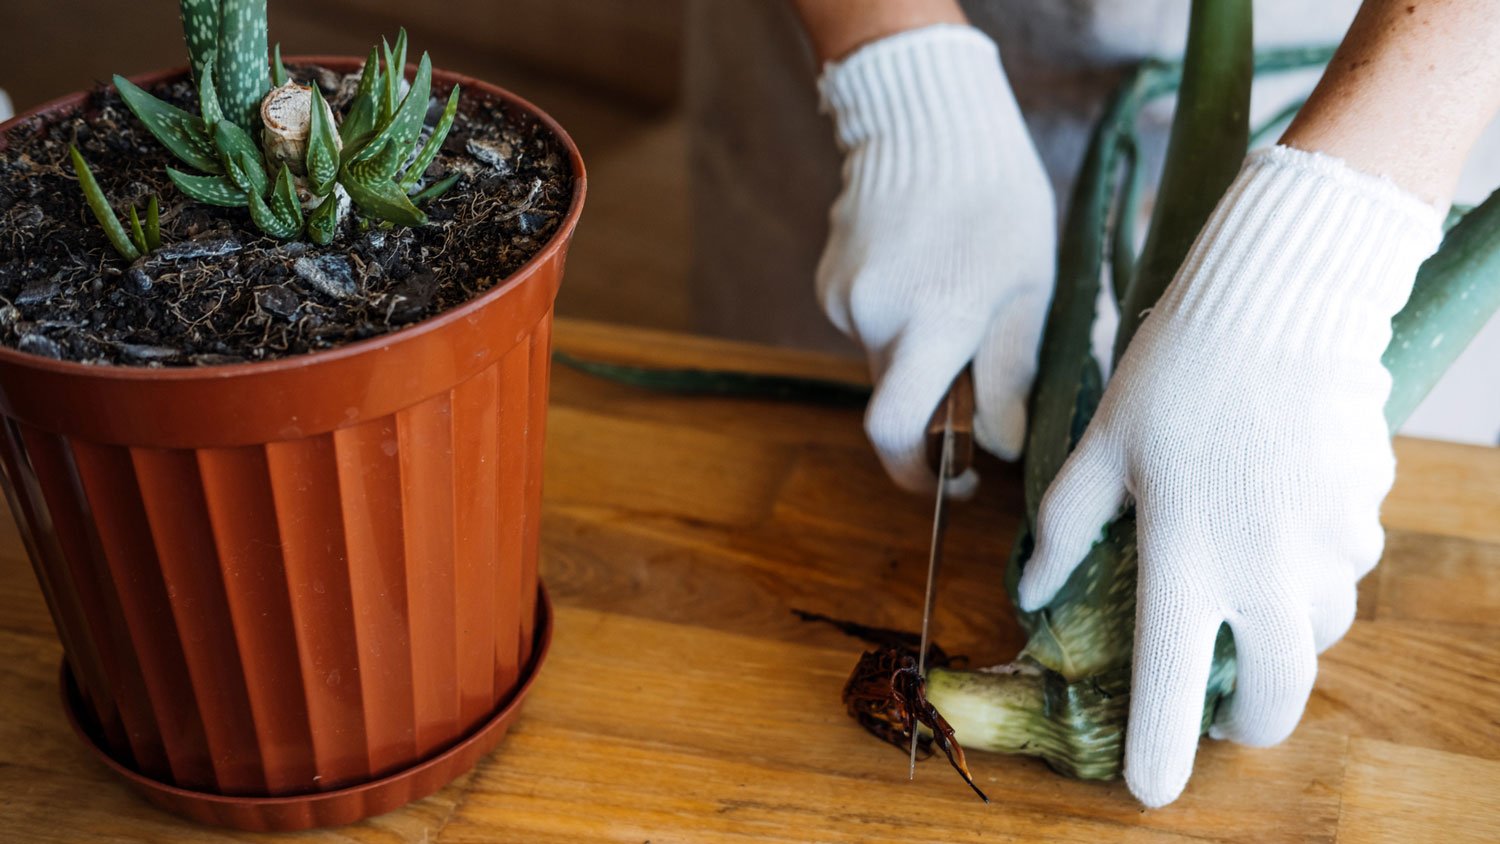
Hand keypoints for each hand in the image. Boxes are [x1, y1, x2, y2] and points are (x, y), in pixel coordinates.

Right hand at [816, 24, 1054, 492]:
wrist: (927, 121)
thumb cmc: (997, 199)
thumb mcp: (1030, 283)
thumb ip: (1013, 370)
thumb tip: (1002, 445)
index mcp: (933, 320)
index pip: (896, 429)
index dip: (917, 472)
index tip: (953, 480)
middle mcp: (876, 316)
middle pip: (896, 396)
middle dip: (934, 397)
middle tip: (976, 360)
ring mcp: (844, 299)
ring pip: (884, 360)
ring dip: (918, 350)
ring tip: (952, 289)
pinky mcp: (829, 283)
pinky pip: (868, 327)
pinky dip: (897, 319)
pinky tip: (921, 271)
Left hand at [1017, 146, 1441, 806]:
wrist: (1278, 300)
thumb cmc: (1172, 371)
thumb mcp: (1100, 447)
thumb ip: (1066, 527)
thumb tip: (1031, 588)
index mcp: (1186, 553)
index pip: (1172, 677)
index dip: (1162, 746)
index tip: (1150, 792)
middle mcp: (1266, 564)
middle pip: (1279, 689)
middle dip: (1250, 719)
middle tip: (1222, 709)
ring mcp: (1328, 542)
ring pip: (1318, 631)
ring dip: (1281, 635)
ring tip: (1241, 595)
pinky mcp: (1365, 512)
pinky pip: (1343, 569)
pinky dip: (1312, 570)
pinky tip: (1279, 519)